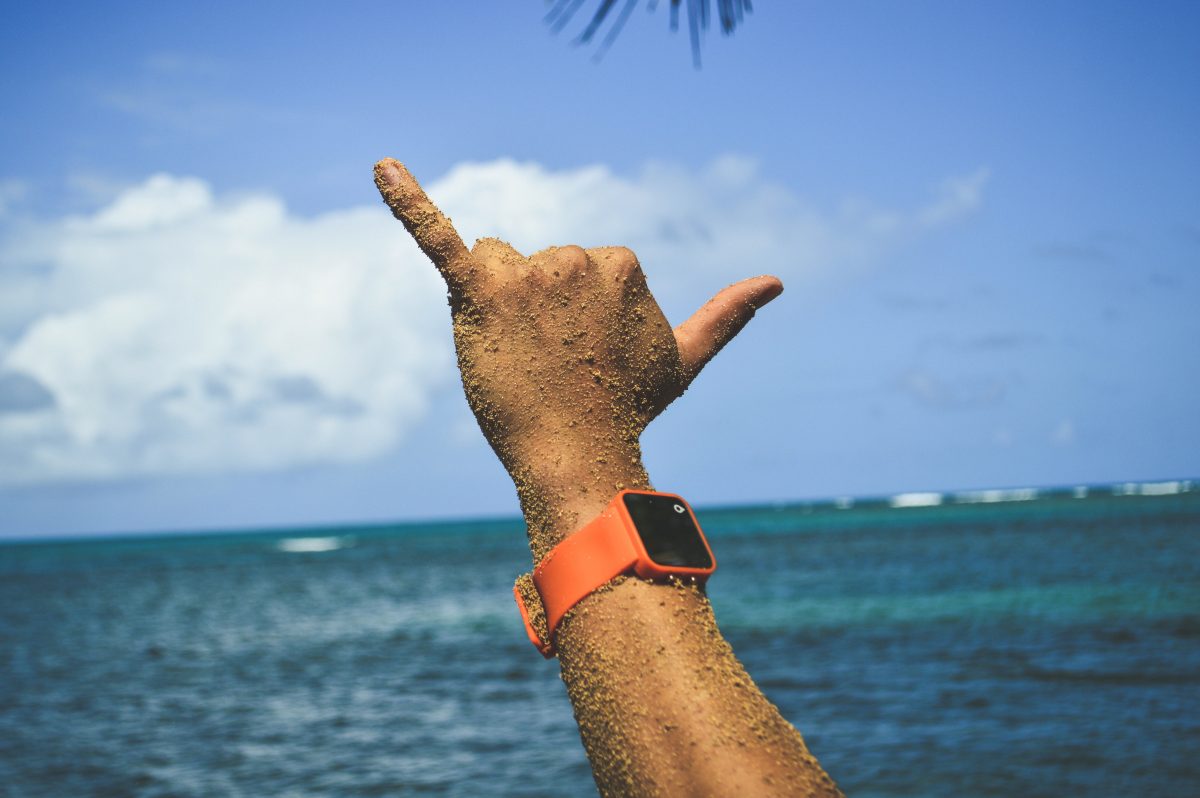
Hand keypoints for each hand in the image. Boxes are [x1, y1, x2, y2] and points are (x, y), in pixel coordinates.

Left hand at [374, 158, 782, 559]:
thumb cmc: (629, 407)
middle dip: (533, 311)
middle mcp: (575, 256)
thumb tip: (778, 280)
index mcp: (619, 260)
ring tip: (519, 358)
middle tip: (550, 364)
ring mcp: (528, 274)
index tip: (583, 356)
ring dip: (497, 309)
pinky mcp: (479, 292)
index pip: (571, 270)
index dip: (569, 318)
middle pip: (530, 267)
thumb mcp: (684, 358)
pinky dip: (407, 201)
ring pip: (492, 269)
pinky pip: (437, 237)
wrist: (577, 454)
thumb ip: (726, 316)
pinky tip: (381, 167)